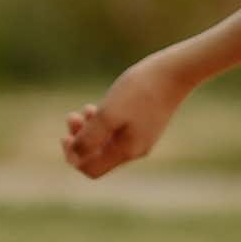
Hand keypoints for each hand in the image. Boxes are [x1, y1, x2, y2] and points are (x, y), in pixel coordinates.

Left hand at [62, 53, 190, 179]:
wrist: (175, 72)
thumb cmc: (139, 91)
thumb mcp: (107, 114)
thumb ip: (88, 138)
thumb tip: (75, 156)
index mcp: (126, 151)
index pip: (92, 169)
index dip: (74, 157)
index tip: (65, 135)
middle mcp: (135, 149)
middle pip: (98, 157)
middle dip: (80, 140)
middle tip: (72, 117)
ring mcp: (143, 137)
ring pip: (107, 143)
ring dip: (90, 129)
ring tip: (84, 109)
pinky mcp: (147, 124)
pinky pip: (119, 132)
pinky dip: (105, 123)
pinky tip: (101, 106)